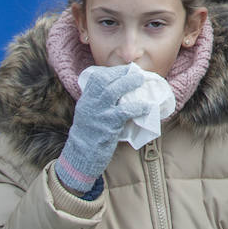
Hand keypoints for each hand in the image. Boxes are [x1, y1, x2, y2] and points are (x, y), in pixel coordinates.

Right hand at [56, 65, 148, 193]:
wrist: (80, 157)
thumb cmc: (89, 136)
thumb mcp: (88, 114)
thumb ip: (99, 103)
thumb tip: (121, 92)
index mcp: (85, 100)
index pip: (96, 78)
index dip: (112, 72)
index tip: (125, 71)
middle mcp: (89, 104)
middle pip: (104, 81)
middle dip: (121, 73)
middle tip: (136, 73)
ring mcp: (98, 114)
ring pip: (112, 92)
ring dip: (128, 83)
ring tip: (141, 80)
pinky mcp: (107, 126)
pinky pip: (124, 112)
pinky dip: (137, 107)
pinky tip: (147, 106)